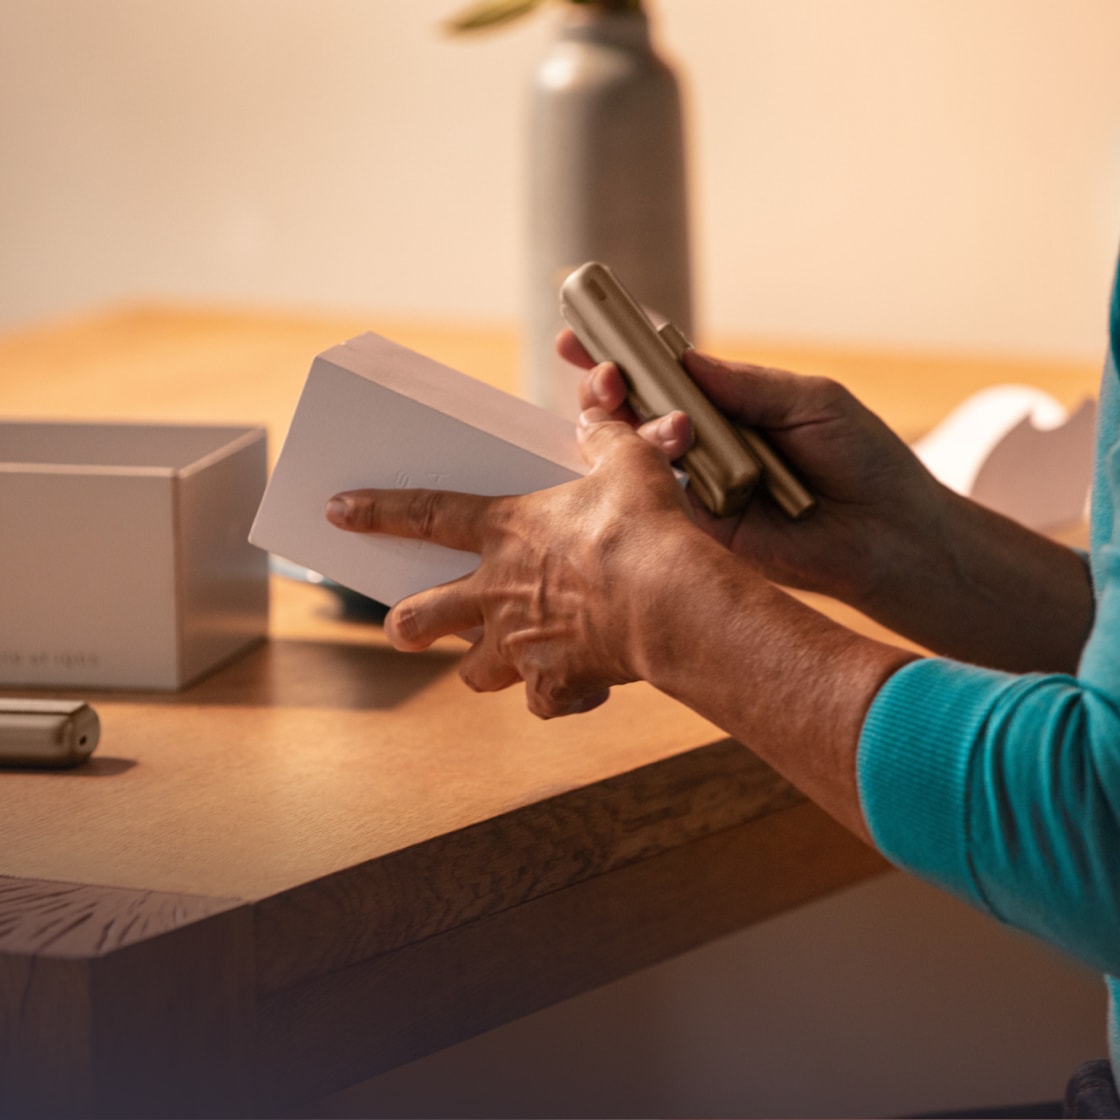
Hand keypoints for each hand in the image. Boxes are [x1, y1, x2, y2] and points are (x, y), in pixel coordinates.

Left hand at [325, 409, 712, 717]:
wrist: (669, 602)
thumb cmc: (644, 527)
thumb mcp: (627, 463)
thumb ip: (603, 438)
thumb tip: (594, 417)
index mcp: (507, 531)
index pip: (428, 514)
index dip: (378, 511)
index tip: (338, 511)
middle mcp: (498, 592)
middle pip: (424, 615)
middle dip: (407, 624)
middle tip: (404, 628)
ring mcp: (520, 645)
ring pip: (474, 671)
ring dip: (479, 667)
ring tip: (495, 663)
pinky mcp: (555, 686)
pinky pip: (543, 701)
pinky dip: (556, 696)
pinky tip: (576, 689)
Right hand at [559, 329, 940, 609]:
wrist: (892, 535)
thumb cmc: (864, 461)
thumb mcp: (810, 402)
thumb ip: (745, 386)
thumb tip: (682, 360)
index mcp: (729, 406)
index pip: (663, 375)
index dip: (619, 355)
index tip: (580, 333)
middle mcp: (704, 444)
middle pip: (632, 410)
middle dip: (605, 387)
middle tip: (605, 375)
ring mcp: (697, 486)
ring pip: (632, 452)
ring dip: (624, 424)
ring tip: (654, 415)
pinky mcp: (700, 528)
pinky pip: (656, 498)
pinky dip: (646, 472)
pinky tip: (658, 452)